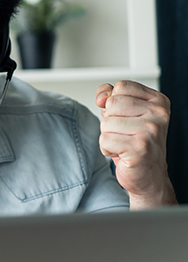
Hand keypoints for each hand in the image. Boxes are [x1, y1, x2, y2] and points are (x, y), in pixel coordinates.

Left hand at [95, 81, 175, 208]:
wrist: (149, 175)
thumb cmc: (135, 143)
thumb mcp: (124, 114)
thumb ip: (111, 97)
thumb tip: (102, 96)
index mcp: (158, 101)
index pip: (121, 86)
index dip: (113, 102)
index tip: (124, 117)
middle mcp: (159, 114)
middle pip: (112, 103)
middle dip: (109, 121)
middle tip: (124, 134)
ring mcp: (151, 131)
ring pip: (106, 122)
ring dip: (108, 136)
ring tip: (124, 144)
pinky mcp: (140, 148)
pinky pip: (105, 140)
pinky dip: (107, 149)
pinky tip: (122, 153)